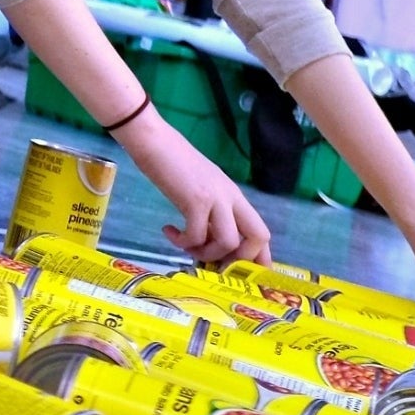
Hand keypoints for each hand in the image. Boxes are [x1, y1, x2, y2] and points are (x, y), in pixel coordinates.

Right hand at [121, 115, 270, 261]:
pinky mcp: (195, 200)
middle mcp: (231, 197)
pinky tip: (169, 231)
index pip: (261, 232)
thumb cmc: (172, 163)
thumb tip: (207, 241)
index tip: (238, 273)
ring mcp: (215, 198)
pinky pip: (197, 235)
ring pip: (228, 242)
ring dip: (205, 252)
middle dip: (238, 260)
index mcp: (235, 196)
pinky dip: (182, 241)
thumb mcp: (200, 189)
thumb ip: (209, 212)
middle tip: (212, 264)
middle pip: (259, 237)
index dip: (257, 258)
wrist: (153, 141)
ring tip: (185, 245)